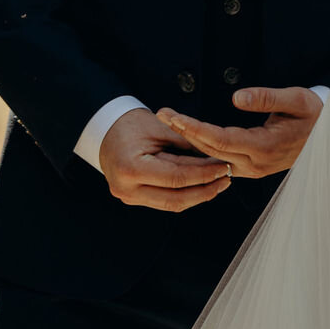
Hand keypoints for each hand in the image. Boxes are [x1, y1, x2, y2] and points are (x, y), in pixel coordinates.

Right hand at [98, 107, 232, 211]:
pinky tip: (200, 186)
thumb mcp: (159, 127)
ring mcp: (129, 197)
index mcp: (132, 168)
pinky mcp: (134, 198)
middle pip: (175, 198)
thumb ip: (186, 142)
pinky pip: (163, 201)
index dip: (203, 174)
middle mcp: (128, 188)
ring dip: (197, 195)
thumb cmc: (129, 124)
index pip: (177, 177)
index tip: (223, 167)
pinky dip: (183, 194)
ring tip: (217, 184)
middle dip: (204, 189)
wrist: (105, 130)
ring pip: (171, 204)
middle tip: (225, 178)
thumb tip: (214, 154)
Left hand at [156, 85, 323, 178]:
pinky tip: (189, 137)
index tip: (173, 116)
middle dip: (184, 132)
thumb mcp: (296, 99)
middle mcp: (255, 164)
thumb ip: (266, 98)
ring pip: (213, 158)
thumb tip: (236, 97)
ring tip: (169, 122)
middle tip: (161, 114)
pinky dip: (204, 149)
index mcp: (264, 147)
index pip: (219, 140)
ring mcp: (253, 169)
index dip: (194, 128)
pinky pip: (222, 161)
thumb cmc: (315, 114)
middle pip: (210, 150)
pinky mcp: (253, 168)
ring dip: (190, 140)